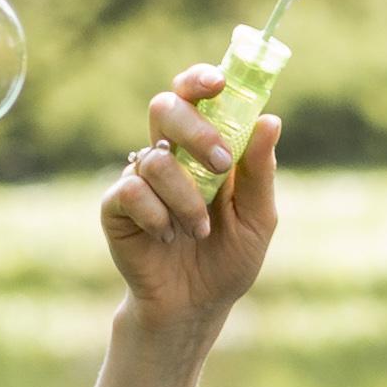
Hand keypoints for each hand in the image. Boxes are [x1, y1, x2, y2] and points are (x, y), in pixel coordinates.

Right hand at [99, 68, 280, 336]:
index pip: (194, 97)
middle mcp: (167, 155)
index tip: (219, 82)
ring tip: (199, 231)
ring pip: (155, 158)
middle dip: (196, 130)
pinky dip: (157, 215)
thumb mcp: (258, 218)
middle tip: (221, 163)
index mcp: (202, 149)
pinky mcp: (115, 206)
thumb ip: (260, 172)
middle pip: (164, 106)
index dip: (200, 79)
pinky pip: (131, 191)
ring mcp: (138, 179)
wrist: (196, 306)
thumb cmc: (228, 260)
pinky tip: (167, 237)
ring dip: (186, 197)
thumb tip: (270, 121)